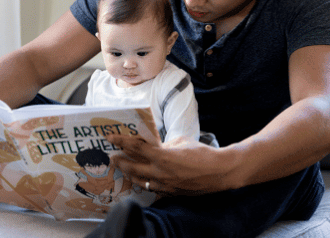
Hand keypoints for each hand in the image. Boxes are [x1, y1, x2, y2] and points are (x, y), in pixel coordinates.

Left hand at [108, 135, 238, 195]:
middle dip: (119, 161)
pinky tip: (142, 180)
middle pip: (132, 167)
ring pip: (140, 181)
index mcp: (162, 156)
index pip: (135, 147)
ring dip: (130, 174)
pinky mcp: (171, 193)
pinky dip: (145, 183)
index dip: (120, 141)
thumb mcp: (180, 141)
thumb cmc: (202, 153)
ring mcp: (165, 185)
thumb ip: (165, 144)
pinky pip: (153, 189)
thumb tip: (156, 145)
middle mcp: (160, 172)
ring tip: (124, 169)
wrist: (219, 171)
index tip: (110, 137)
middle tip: (112, 157)